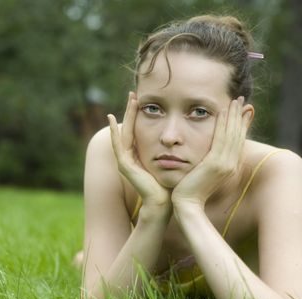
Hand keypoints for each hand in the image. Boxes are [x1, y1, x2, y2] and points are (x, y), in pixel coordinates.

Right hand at [107, 92, 171, 209]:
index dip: (140, 114)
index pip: (139, 130)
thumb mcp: (175, 160)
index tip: (143, 99)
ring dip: (125, 115)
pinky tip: (112, 119)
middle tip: (133, 93)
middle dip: (131, 110)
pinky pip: (117, 144)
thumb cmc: (173, 183)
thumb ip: (176, 148)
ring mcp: (126, 161)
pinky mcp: (124, 165)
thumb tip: (190, 134)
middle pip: (130, 128)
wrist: (166, 202)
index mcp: (142, 154)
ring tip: (129, 100)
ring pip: (124, 133)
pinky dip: (114, 132)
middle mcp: (131, 156)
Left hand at [171, 97, 251, 206]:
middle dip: (239, 115)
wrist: (187, 205)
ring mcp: (225, 164)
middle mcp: (231, 164)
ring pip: (232, 134)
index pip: (237, 140)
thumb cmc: (190, 191)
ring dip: (234, 115)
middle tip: (240, 99)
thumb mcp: (202, 174)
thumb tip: (206, 154)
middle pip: (238, 135)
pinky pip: (221, 139)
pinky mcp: (216, 164)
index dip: (240, 124)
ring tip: (234, 100)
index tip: (241, 109)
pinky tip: (222, 111)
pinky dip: (223, 124)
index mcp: (229, 166)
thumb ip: (207, 162)